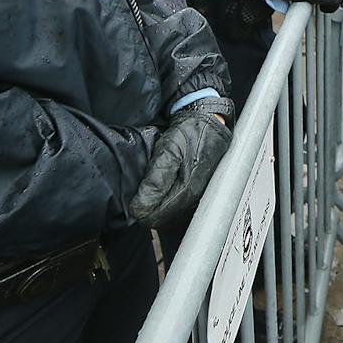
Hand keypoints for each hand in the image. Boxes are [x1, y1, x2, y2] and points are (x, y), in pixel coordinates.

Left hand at [128, 107, 232, 226]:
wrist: (209, 122)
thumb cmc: (190, 133)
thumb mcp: (168, 150)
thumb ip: (155, 180)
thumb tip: (139, 208)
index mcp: (188, 190)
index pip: (156, 218)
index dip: (140, 210)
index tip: (134, 198)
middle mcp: (196, 199)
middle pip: (163, 220)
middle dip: (149, 209)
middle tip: (141, 191)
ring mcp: (199, 198)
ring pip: (171, 217)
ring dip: (158, 206)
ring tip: (152, 189)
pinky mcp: (200, 194)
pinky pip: (178, 209)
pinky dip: (167, 202)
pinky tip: (164, 190)